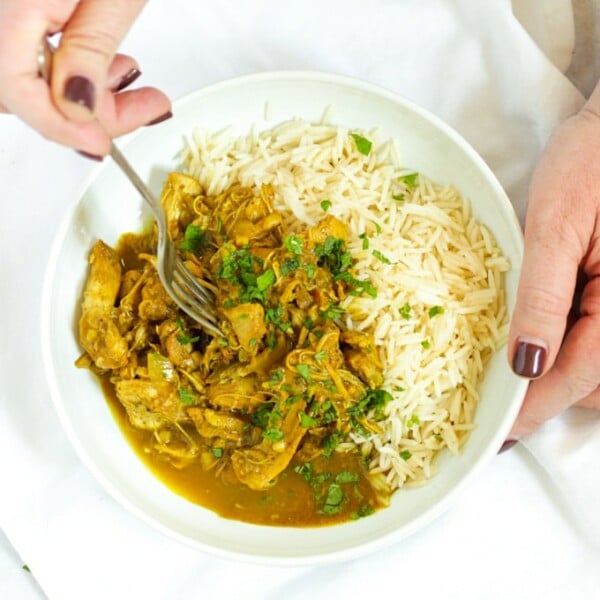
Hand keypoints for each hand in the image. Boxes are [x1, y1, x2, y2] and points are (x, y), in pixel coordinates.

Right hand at [0, 0, 170, 154]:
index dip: (61, 126)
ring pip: (36, 78)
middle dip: (87, 116)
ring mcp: (12, 12)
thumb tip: (78, 108)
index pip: (15, 87)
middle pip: (26, 89)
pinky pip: (42, 55)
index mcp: (13, 3)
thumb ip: (89, 49)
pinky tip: (114, 70)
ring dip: (92, 97)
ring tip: (140, 92)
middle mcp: (1, 11)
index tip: (102, 144)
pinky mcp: (28, 13)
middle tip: (141, 113)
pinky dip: (80, 73)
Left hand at [507, 80, 599, 438]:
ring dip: (559, 373)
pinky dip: (568, 345)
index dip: (533, 408)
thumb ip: (542, 299)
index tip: (498, 432)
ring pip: (599, 367)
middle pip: (595, 383)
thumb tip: (525, 364)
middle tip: (498, 393)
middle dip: (548, 394)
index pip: (577, 378)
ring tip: (511, 360)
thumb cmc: (591, 161)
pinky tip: (537, 330)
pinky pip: (598, 338)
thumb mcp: (556, 227)